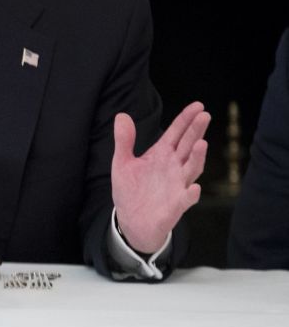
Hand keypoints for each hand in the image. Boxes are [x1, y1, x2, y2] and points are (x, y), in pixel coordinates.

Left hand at [112, 101, 209, 252]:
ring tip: (201, 143)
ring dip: (197, 158)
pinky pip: (186, 200)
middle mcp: (173, 168)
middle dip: (196, 131)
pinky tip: (195, 188)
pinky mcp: (175, 206)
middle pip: (187, 146)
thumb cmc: (131, 189)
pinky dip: (191, 194)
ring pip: (191, 170)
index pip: (176, 133)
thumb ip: (124, 140)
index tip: (198, 105)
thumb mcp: (122, 162)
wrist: (131, 220)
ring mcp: (177, 186)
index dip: (186, 119)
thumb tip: (121, 115)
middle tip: (204, 116)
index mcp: (161, 155)